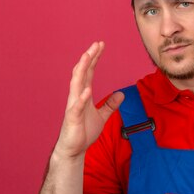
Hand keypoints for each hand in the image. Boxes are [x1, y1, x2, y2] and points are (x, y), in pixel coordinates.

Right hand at [54, 42, 123, 159]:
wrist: (74, 149)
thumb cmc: (84, 132)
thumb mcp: (102, 116)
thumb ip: (110, 105)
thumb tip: (121, 95)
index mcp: (84, 94)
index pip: (89, 72)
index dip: (95, 58)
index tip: (100, 45)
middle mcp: (77, 97)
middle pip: (82, 73)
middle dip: (88, 58)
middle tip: (96, 44)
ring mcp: (73, 106)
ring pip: (76, 84)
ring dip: (82, 70)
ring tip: (87, 57)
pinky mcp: (72, 118)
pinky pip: (77, 106)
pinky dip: (82, 98)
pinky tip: (87, 90)